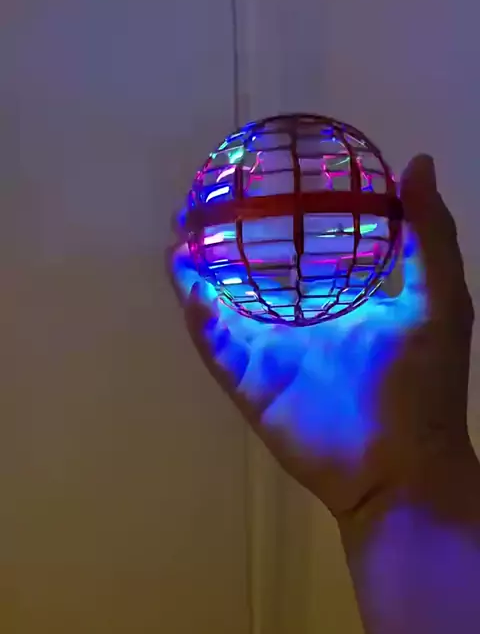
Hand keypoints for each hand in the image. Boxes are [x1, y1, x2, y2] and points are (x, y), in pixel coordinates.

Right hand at [169, 156, 472, 516]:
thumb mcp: (439, 300)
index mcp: (338, 303)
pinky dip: (199, 319)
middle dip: (221, 242)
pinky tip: (189, 284)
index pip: (299, 252)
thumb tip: (415, 164)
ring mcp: (269, 355)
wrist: (404, 469)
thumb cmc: (425, 385)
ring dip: (196, 274)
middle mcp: (298, 324)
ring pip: (221, 308)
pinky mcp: (250, 386)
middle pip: (248, 276)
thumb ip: (428, 236)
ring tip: (180, 236)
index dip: (277, 216)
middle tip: (202, 203)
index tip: (261, 176)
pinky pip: (216, 348)